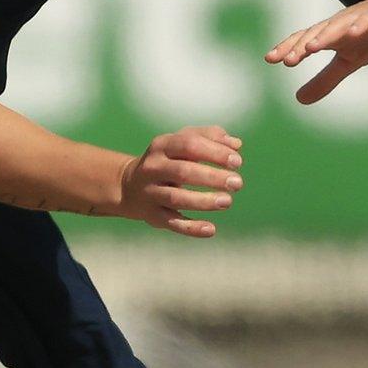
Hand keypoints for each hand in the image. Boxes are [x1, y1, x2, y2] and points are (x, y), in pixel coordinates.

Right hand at [117, 125, 243, 238]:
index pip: (189, 144)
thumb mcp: (183, 142)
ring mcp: (150, 193)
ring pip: (177, 198)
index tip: (237, 162)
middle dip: (212, 177)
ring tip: (227, 201)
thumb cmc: (169, 160)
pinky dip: (191, 228)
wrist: (130, 186)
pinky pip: (172, 223)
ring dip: (204, 201)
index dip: (215, 152)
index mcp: (163, 145)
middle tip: (237, 183)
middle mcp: (153, 168)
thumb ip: (211, 138)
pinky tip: (211, 229)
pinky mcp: (152, 216)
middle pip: (183, 171)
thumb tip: (236, 144)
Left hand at [265, 0, 367, 104]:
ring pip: (339, 26)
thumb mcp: (348, 62)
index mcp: (330, 35)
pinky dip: (360, 26)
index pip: (304, 40)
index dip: (288, 48)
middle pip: (317, 33)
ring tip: (311, 47)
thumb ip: (324, 79)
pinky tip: (353, 33)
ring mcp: (359, 19)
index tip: (270, 59)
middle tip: (287, 60)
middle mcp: (339, 24)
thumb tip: (298, 100)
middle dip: (301, 45)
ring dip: (325, 36)